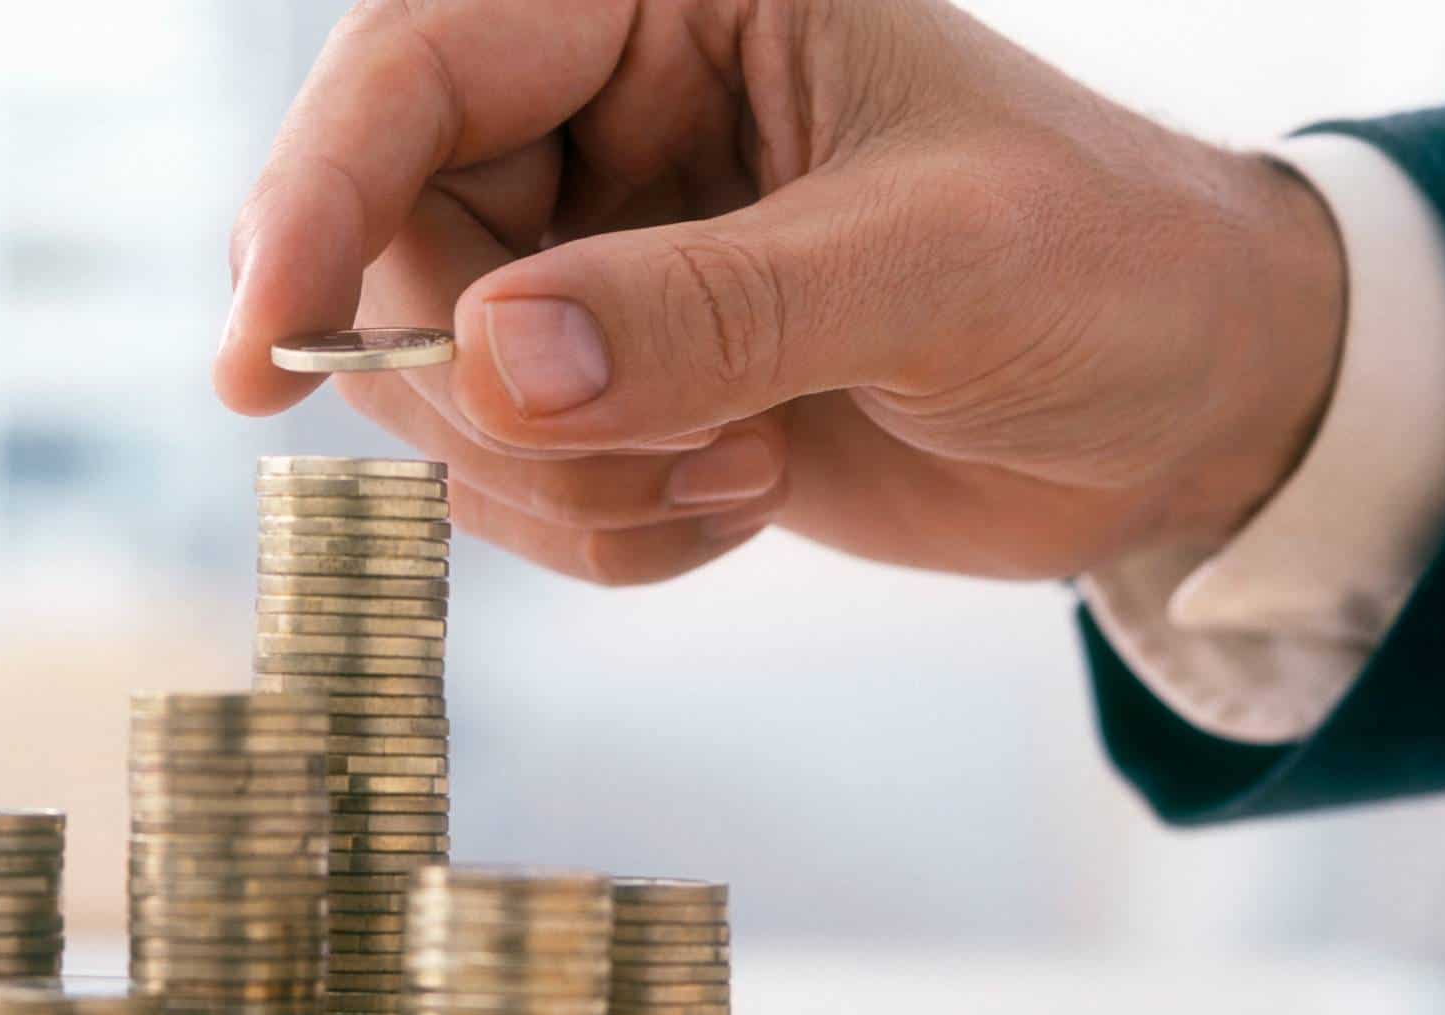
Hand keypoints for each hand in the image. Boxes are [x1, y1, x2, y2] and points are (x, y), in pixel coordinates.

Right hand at [215, 0, 1343, 584]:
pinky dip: (609, 532)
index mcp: (670, 1)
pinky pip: (521, 482)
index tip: (258, 364)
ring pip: (447, 391)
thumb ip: (720, 303)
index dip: (315, 204)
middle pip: (402, 253)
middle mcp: (614, 117)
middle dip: (506, 398)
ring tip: (750, 466)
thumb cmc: (1109, 267)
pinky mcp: (633, 384)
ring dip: (571, 481)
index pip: (418, 70)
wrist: (1186, 402)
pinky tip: (748, 500)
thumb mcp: (938, 264)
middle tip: (686, 448)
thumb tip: (491, 360)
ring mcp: (614, 261)